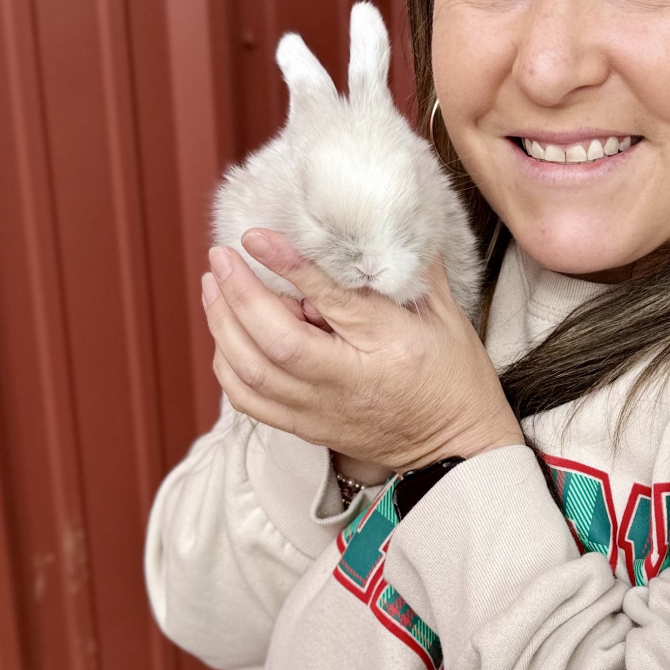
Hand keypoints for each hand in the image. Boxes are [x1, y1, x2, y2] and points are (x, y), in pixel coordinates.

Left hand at [200, 230, 525, 471]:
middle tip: (221, 255)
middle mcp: (348, 383)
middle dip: (237, 294)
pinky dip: (226, 365)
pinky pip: (249, 402)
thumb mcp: (447, 316)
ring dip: (222, 325)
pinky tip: (225, 334)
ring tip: (213, 285)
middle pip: (274, 342)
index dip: (288, 265)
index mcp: (389, 347)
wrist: (457, 450)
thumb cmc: (456, 380)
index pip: (330, 302)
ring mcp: (321, 411)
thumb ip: (414, 268)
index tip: (256, 237)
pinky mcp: (307, 427)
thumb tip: (387, 220)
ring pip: (250, 373)